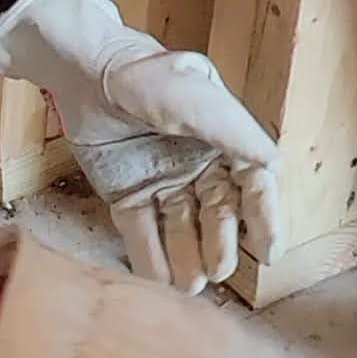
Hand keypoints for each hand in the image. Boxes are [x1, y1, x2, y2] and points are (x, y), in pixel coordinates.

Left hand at [0, 0, 282, 293]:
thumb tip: (274, 163)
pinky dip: (151, 258)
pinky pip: (143, 233)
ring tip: (191, 287)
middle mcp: (198, 166)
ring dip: (188, 259)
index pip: (253, 185)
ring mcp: (163, 183)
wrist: (82, 70)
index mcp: (223, 140)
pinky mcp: (128, 196)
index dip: (265, 218)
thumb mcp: (190, 97)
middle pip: (218, 215)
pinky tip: (159, 283)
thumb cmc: (142, 75)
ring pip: (183, 230)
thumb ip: (231, 130)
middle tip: (219, 269)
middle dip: (221, 244)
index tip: (270, 252)